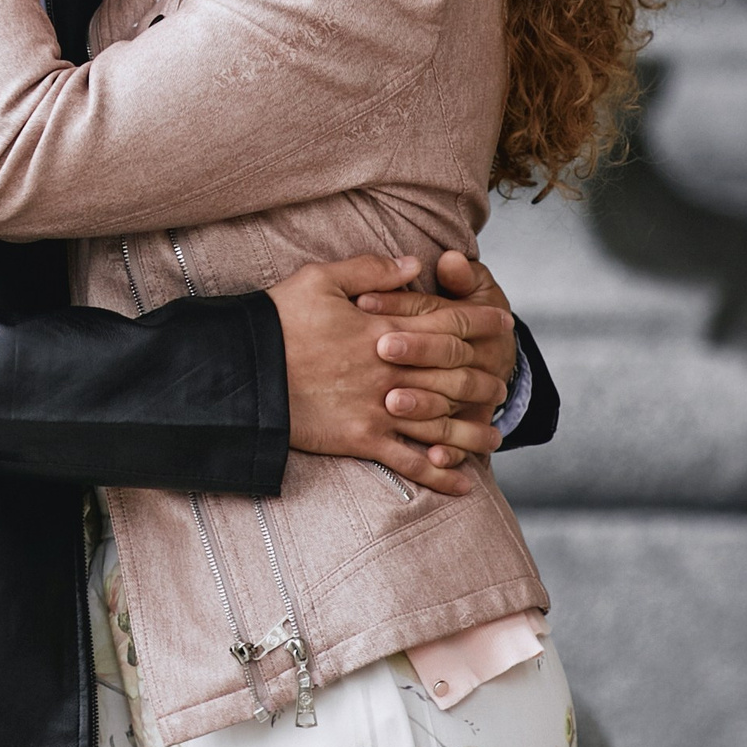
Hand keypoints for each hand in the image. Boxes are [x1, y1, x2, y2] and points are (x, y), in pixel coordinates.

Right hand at [267, 255, 503, 494]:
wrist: (243, 369)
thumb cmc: (278, 319)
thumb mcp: (320, 279)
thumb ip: (371, 271)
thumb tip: (413, 264)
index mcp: (385, 330)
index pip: (448, 324)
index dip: (480, 320)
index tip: (502, 320)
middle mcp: (392, 372)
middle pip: (456, 376)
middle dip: (485, 380)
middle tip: (503, 383)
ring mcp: (380, 409)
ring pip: (443, 425)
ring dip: (473, 432)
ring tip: (495, 436)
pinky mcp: (362, 439)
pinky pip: (411, 461)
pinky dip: (440, 474)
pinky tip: (462, 482)